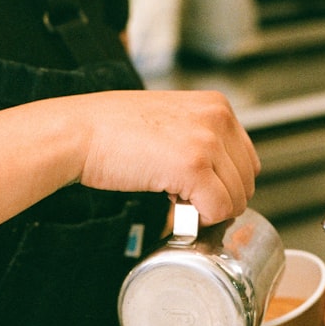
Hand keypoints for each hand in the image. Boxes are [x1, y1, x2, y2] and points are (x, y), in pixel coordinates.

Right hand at [75, 89, 258, 224]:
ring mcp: (208, 142)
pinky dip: (197, 220)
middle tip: (181, 199)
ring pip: (236, 200)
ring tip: (172, 199)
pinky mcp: (194, 166)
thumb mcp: (169, 120)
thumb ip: (199, 138)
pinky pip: (217, 211)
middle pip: (246, 183)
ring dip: (205, 211)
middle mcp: (219, 118)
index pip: (246, 161)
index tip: (194, 190)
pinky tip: (170, 206)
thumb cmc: (111, 130)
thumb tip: (218, 178)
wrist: (78, 132)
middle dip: (217, 200)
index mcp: (216, 105)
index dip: (222, 184)